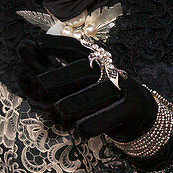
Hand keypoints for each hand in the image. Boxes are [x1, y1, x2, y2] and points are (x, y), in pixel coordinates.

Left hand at [17, 34, 155, 140]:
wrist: (142, 115)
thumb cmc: (103, 98)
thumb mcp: (83, 83)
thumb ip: (57, 69)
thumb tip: (30, 48)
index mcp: (97, 61)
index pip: (75, 49)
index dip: (54, 45)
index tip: (33, 42)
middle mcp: (109, 70)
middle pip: (82, 69)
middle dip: (59, 75)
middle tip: (40, 83)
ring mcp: (123, 87)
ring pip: (96, 93)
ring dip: (75, 103)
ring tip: (60, 110)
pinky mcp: (133, 107)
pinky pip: (111, 116)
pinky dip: (94, 123)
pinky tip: (80, 130)